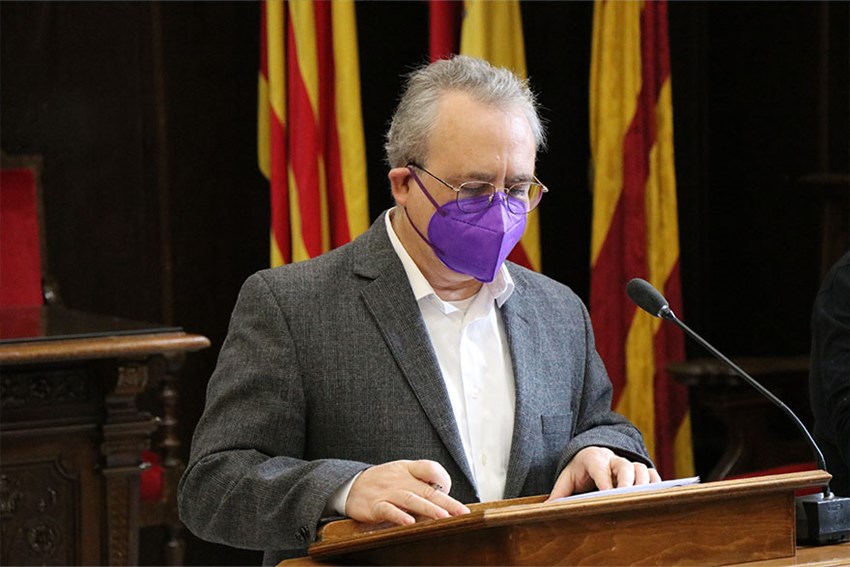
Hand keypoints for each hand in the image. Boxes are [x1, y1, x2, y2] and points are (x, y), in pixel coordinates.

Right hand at [345, 459, 470, 525]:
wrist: (350, 485)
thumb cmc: (382, 481)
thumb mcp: (402, 473)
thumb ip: (422, 481)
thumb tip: (446, 496)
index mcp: (408, 469)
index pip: (430, 468)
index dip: (442, 478)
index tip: (451, 492)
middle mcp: (400, 480)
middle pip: (426, 489)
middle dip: (447, 502)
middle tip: (462, 512)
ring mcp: (387, 492)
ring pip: (411, 499)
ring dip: (428, 509)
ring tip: (443, 517)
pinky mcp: (374, 506)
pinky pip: (387, 510)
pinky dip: (398, 516)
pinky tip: (409, 522)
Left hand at [546, 446, 661, 500]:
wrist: (593, 453)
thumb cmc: (580, 469)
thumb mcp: (566, 478)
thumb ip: (559, 492)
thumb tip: (547, 509)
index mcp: (593, 459)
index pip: (599, 467)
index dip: (604, 480)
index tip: (606, 494)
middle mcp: (613, 459)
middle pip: (623, 465)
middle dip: (626, 481)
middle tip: (625, 496)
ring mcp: (628, 463)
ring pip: (640, 468)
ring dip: (642, 483)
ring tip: (641, 498)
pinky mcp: (639, 469)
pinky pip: (651, 473)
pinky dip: (655, 484)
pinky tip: (654, 497)